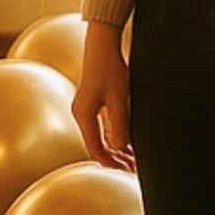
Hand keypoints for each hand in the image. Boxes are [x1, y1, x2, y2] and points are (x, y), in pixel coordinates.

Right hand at [72, 20, 134, 170]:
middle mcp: (81, 113)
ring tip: (133, 159)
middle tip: (134, 168)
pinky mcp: (92, 102)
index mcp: (84, 115)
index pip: (95, 149)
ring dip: (115, 148)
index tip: (128, 171)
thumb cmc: (110, 69)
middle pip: (97, 145)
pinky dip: (113, 136)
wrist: (102, 44)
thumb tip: (120, 149)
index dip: (111, 163)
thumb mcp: (118, 100)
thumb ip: (120, 127)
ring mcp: (86, 108)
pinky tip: (127, 142)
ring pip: (100, 137)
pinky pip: (102, 126)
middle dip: (115, 158)